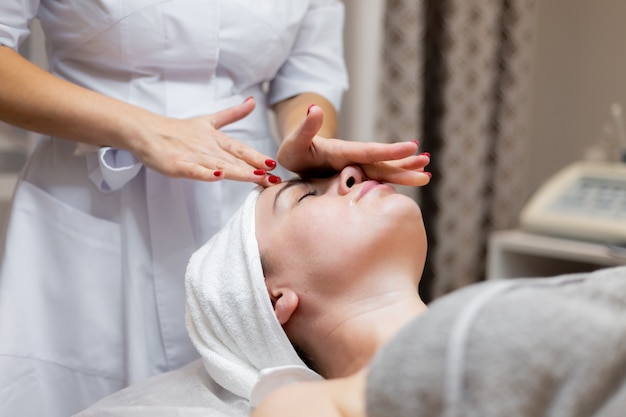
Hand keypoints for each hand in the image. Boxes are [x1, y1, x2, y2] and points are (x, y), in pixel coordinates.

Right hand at [134, 97, 280, 184]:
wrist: (146, 130)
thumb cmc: (178, 130)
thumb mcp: (209, 121)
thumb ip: (233, 114)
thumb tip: (252, 101)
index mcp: (217, 139)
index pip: (241, 150)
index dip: (257, 157)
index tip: (274, 165)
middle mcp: (208, 147)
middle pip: (235, 160)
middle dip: (254, 170)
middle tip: (273, 178)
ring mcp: (193, 156)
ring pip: (219, 165)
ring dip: (238, 171)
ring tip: (255, 177)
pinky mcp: (177, 164)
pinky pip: (194, 169)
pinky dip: (205, 173)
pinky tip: (218, 176)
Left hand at [277, 105, 430, 185]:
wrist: (296, 157)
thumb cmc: (293, 150)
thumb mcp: (294, 141)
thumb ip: (305, 128)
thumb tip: (313, 108)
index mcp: (341, 151)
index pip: (368, 152)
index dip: (388, 151)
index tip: (412, 147)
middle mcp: (353, 159)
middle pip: (382, 163)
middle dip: (404, 164)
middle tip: (427, 163)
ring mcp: (356, 168)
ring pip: (383, 172)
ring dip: (404, 173)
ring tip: (426, 175)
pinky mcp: (354, 178)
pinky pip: (376, 182)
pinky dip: (393, 183)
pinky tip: (409, 183)